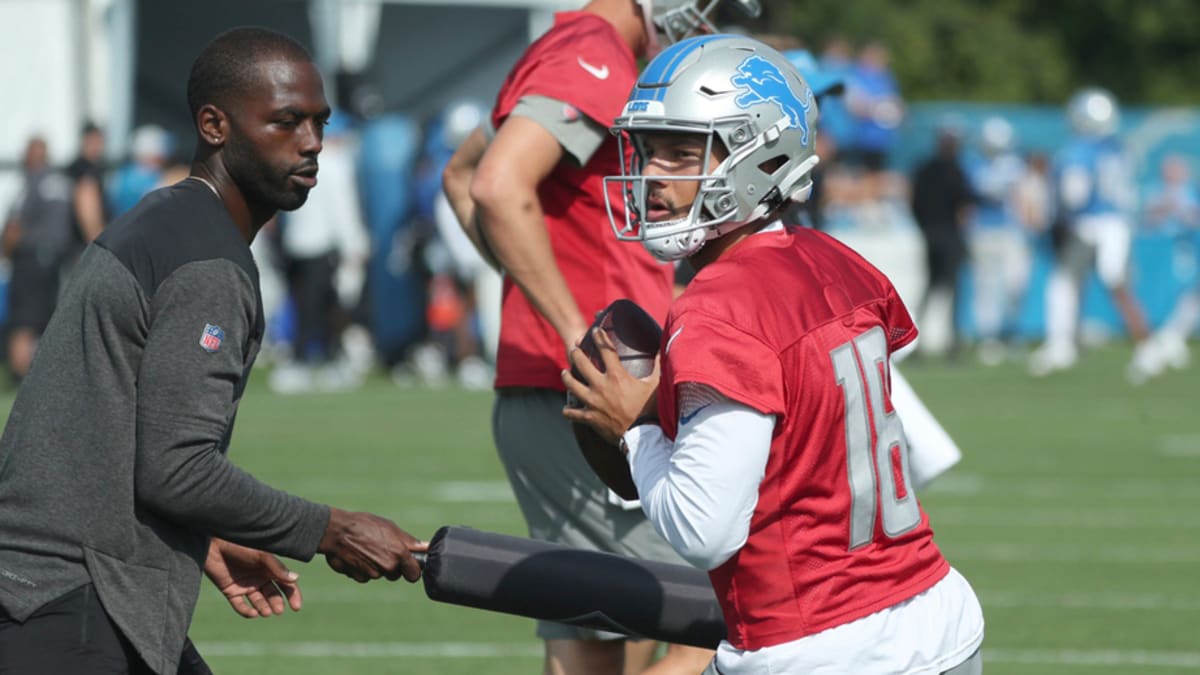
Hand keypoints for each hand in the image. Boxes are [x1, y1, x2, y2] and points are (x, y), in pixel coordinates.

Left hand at [204, 538, 300, 617]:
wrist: (214, 544)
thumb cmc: (240, 545)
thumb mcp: (261, 555)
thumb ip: (277, 567)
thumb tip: (295, 579)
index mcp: (270, 568)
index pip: (286, 584)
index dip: (292, 595)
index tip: (296, 607)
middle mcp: (260, 578)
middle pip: (273, 595)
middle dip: (277, 603)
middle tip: (278, 610)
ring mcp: (245, 585)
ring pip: (258, 601)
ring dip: (264, 608)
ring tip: (266, 612)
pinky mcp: (231, 591)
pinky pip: (240, 605)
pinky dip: (246, 611)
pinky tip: (253, 613)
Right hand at [319, 508, 427, 583]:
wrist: (336, 531)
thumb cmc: (364, 525)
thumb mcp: (390, 527)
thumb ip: (409, 541)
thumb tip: (426, 547)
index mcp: (399, 554)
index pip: (415, 574)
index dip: (412, 570)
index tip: (409, 565)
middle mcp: (387, 567)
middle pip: (396, 575)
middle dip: (392, 566)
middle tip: (382, 549)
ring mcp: (372, 574)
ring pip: (380, 574)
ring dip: (376, 566)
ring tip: (367, 549)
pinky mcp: (358, 577)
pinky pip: (365, 576)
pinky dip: (363, 568)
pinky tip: (357, 555)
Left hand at [562, 327, 659, 443]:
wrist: (643, 436)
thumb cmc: (651, 410)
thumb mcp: (656, 385)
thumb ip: (657, 367)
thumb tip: (662, 352)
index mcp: (616, 376)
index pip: (606, 351)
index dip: (599, 338)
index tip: (595, 330)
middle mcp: (601, 386)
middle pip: (581, 363)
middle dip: (576, 354)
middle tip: (573, 350)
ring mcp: (593, 402)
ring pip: (572, 385)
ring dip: (567, 377)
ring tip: (565, 373)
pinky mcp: (590, 418)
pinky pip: (573, 413)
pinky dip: (569, 411)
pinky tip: (566, 410)